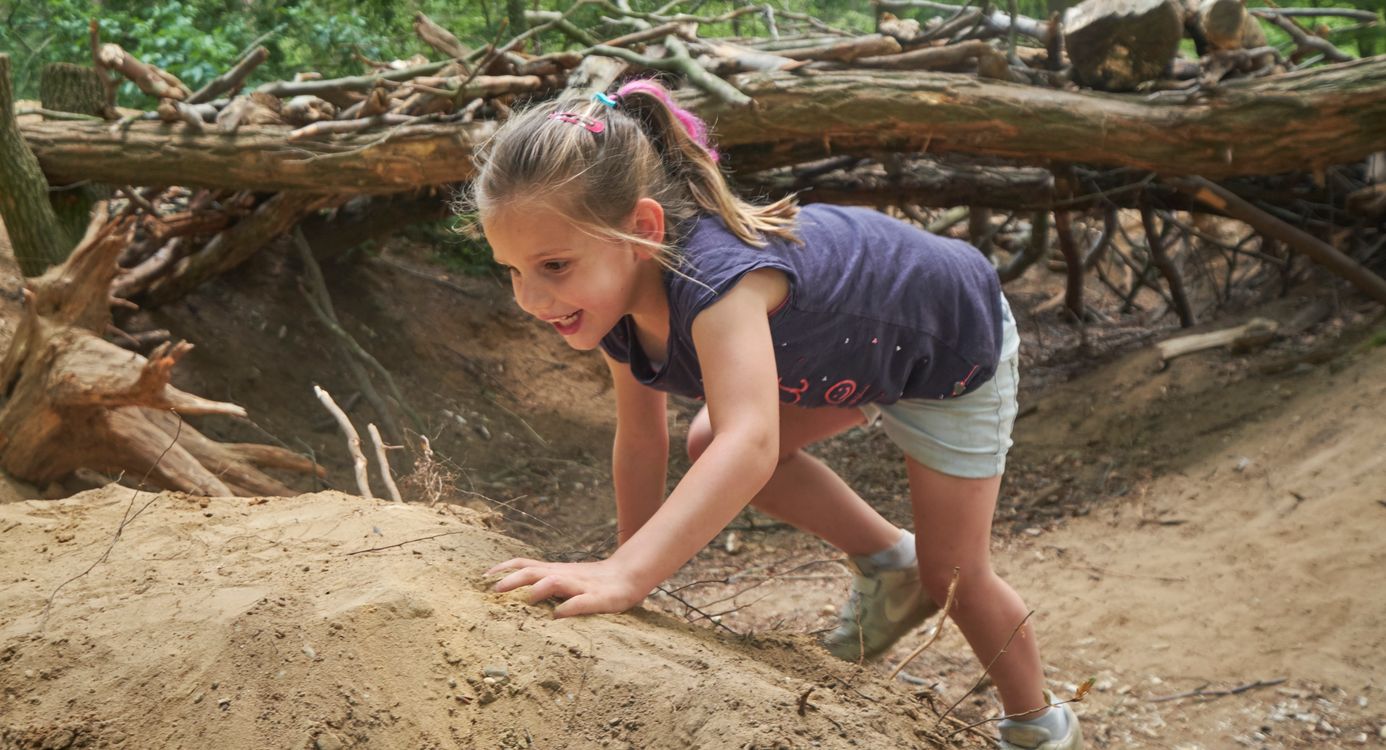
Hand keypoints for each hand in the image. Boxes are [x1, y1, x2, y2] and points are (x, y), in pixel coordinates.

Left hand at [486, 557, 649, 616]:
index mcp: (555, 571)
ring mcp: (580, 587)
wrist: (628, 575)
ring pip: (556, 582)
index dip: (504, 568)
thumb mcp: (565, 579)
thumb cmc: (593, 582)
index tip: (483, 576)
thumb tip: (518, 592)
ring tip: (525, 599)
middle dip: (512, 579)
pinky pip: (582, 603)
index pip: (525, 564)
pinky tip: (557, 616)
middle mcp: (564, 575)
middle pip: (534, 572)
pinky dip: (568, 608)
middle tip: (493, 590)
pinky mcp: (597, 600)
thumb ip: (545, 583)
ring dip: (539, 589)